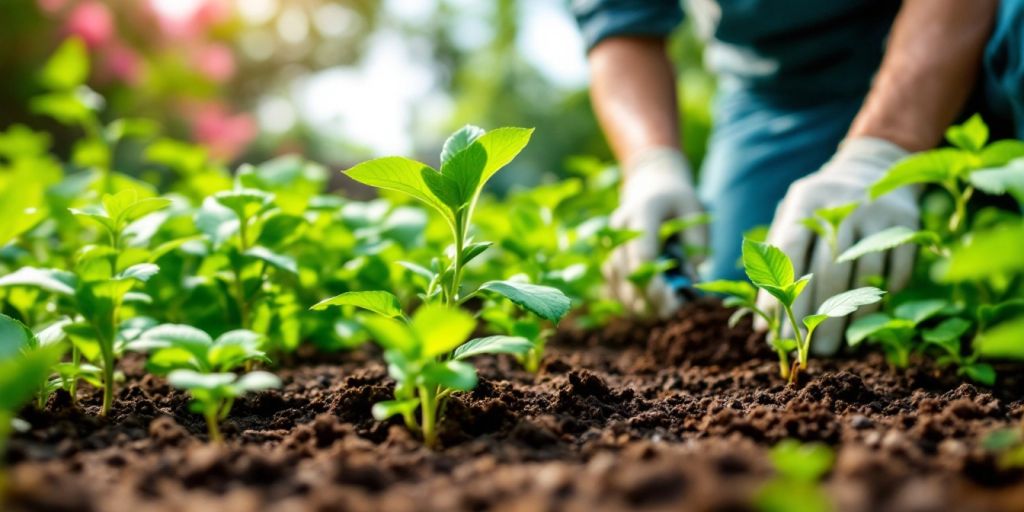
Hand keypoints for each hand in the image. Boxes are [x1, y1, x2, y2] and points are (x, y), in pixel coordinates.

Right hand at [605, 147, 706, 317]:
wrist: (649, 185)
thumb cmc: (677, 201)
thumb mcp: (695, 211)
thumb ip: (696, 241)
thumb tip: (690, 277)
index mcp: (642, 212)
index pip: (641, 252)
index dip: (654, 280)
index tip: (673, 298)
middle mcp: (619, 229)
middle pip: (627, 272)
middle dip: (649, 297)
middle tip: (673, 312)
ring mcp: (610, 244)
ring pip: (616, 282)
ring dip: (638, 303)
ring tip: (664, 314)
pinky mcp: (608, 257)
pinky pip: (613, 286)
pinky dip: (630, 302)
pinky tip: (649, 310)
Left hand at [757, 137, 916, 354]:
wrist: (873, 167)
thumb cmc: (820, 208)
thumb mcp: (794, 217)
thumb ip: (776, 258)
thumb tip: (763, 320)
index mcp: (806, 200)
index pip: (788, 254)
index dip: (778, 297)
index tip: (771, 333)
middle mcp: (841, 204)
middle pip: (826, 271)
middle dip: (814, 318)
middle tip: (810, 352)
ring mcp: (876, 213)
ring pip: (861, 276)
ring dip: (849, 319)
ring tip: (837, 347)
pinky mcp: (907, 224)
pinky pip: (894, 272)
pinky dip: (881, 299)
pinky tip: (868, 321)